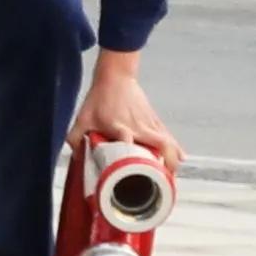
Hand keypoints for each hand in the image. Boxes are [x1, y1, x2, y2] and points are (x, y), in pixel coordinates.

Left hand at [74, 48, 179, 169]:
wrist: (116, 76)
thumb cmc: (100, 97)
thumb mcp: (82, 117)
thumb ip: (74, 137)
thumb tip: (76, 157)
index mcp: (120, 127)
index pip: (128, 142)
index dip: (130, 154)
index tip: (133, 168)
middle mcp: (138, 126)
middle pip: (159, 145)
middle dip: (165, 162)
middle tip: (164, 180)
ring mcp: (149, 123)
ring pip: (167, 141)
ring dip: (172, 157)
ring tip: (172, 175)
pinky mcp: (154, 119)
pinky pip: (168, 135)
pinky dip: (175, 147)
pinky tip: (181, 157)